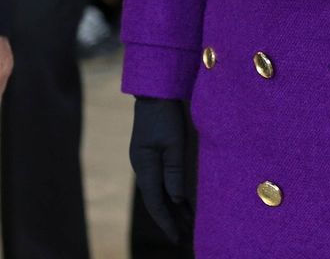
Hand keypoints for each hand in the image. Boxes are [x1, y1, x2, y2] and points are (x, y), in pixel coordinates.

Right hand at [129, 96, 191, 243]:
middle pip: (155, 200)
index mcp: (144, 165)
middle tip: (185, 236)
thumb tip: (176, 201)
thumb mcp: (173, 144)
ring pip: (158, 191)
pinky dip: (170, 193)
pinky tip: (182, 201)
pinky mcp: (151, 154)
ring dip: (171, 207)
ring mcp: (145, 160)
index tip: (177, 238)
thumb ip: (174, 173)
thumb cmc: (165, 115)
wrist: (154, 91)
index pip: (154, 202)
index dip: (166, 222)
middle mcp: (141, 166)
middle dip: (169, 218)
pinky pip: (159, 180)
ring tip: (187, 223)